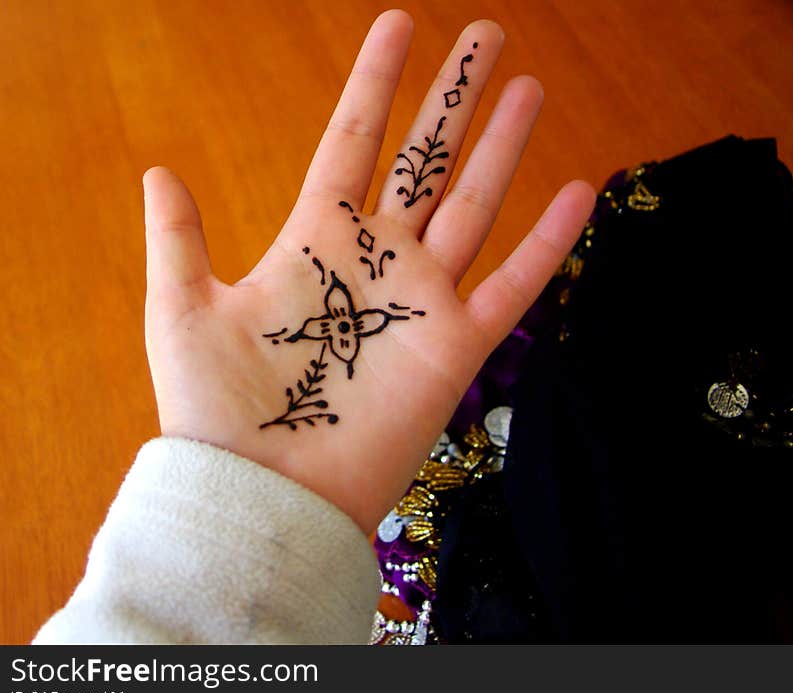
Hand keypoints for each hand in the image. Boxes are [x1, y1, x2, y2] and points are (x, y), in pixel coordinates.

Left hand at [143, 10, 593, 533]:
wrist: (266, 491)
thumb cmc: (217, 408)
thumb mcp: (183, 310)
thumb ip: (178, 239)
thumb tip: (160, 169)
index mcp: (315, 240)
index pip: (352, 140)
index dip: (376, 83)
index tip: (399, 25)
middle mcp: (377, 261)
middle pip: (425, 160)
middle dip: (455, 99)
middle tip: (487, 38)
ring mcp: (421, 301)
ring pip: (473, 206)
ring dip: (502, 147)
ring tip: (527, 87)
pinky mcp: (455, 347)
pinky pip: (513, 285)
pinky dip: (547, 242)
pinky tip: (578, 189)